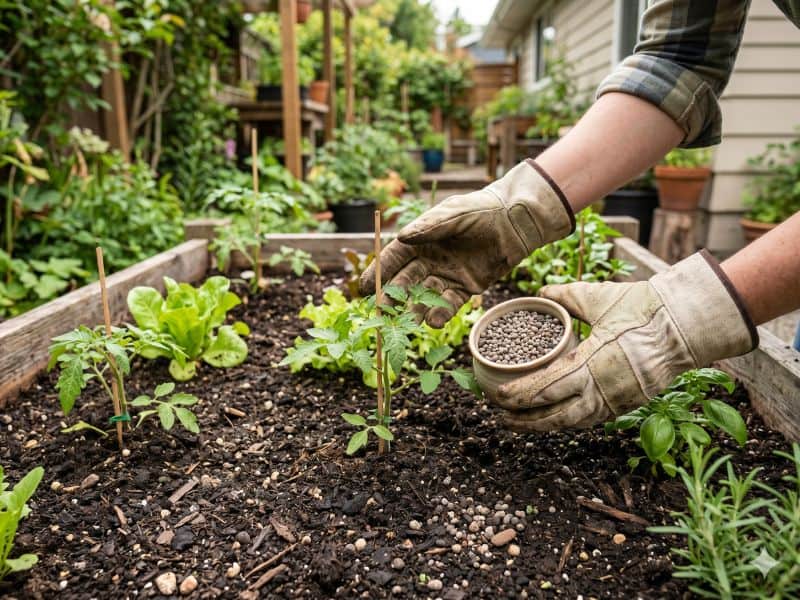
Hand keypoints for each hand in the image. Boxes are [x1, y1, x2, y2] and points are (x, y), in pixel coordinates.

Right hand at [360, 161, 573, 326]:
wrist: (516, 221)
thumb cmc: (482, 210)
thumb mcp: (454, 214)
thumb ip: (431, 226)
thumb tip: (403, 237)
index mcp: (422, 239)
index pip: (394, 258)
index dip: (378, 272)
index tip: (364, 288)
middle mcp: (431, 259)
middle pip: (406, 281)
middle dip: (393, 297)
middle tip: (382, 313)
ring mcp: (448, 275)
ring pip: (425, 296)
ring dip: (415, 310)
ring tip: (407, 322)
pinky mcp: (467, 288)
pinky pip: (450, 304)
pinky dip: (441, 313)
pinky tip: (433, 322)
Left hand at [492, 251, 757, 430]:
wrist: (686, 323)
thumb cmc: (642, 307)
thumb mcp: (597, 297)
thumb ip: (564, 296)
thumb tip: (539, 293)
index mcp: (591, 363)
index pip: (546, 387)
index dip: (519, 396)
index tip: (497, 396)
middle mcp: (602, 389)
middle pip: (554, 415)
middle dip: (523, 419)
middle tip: (499, 415)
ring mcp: (617, 401)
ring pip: (572, 423)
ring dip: (543, 426)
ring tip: (519, 423)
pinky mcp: (627, 405)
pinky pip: (591, 420)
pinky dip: (567, 422)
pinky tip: (551, 418)